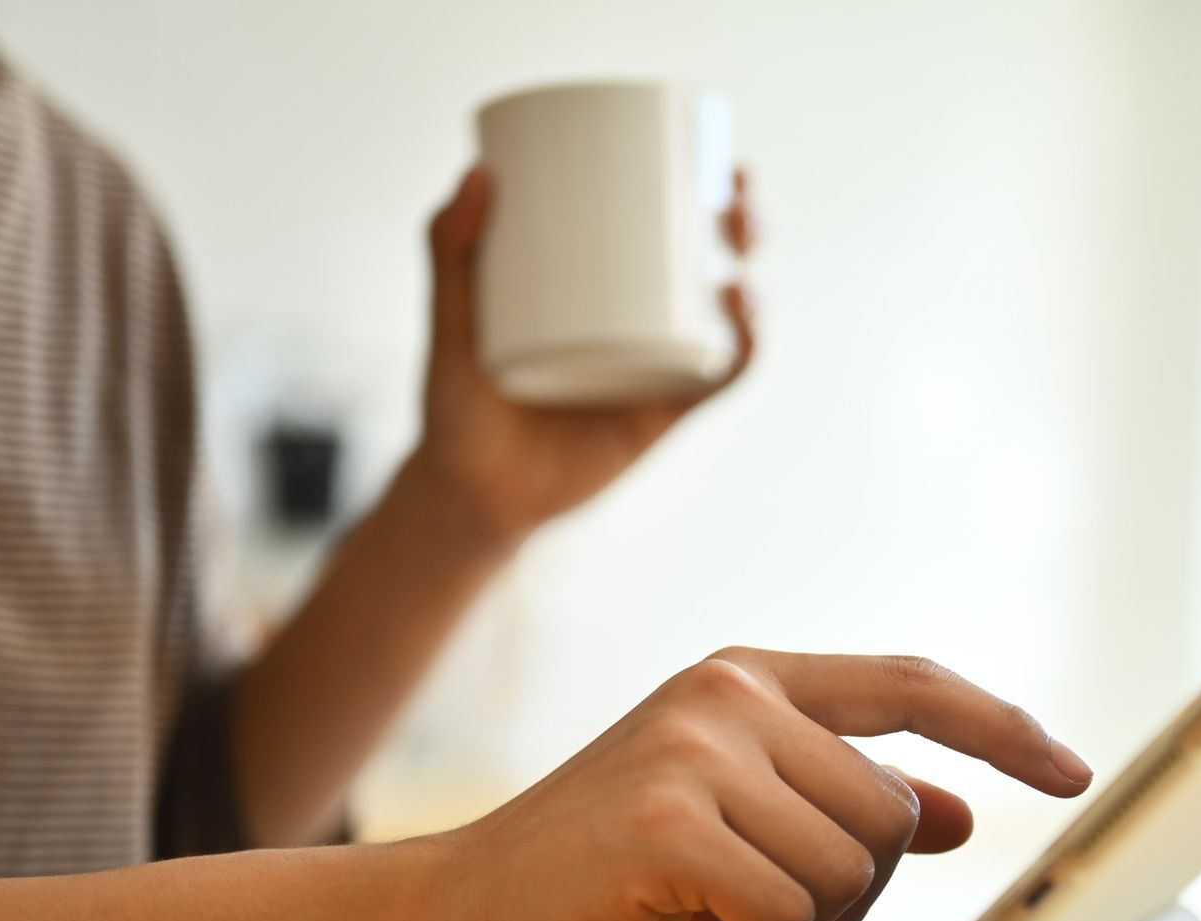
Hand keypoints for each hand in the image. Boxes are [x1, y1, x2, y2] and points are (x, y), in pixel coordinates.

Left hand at [409, 165, 758, 547]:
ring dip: (752, 275)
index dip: (698, 181)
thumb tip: (478, 171)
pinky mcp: (667, 413)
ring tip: (737, 253)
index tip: (702, 144)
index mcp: (600, 286)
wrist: (472, 496)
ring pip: (727, 313)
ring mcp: (658, 366)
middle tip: (732, 198)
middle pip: (709, 258)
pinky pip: (722, 377)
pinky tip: (744, 315)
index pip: (661, 222)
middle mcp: (640, 322)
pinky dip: (745, 347)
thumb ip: (449, 251)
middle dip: (740, 219)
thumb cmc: (455, 408)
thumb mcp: (448, 321)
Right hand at [428, 649, 1092, 920]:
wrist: (464, 904)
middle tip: (758, 903)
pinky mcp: (665, 822)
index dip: (1002, 727)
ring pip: (853, 871)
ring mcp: (695, 750)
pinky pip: (791, 918)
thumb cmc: (609, 868)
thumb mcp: (740, 821)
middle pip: (895, 814)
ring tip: (711, 917)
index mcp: (748, 677)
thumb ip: (843, 803)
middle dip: (854, 889)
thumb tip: (964, 815)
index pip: (910, 685)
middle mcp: (728, 693)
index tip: (1073, 771)